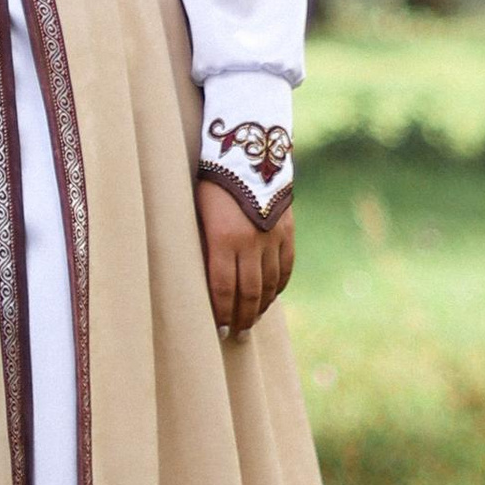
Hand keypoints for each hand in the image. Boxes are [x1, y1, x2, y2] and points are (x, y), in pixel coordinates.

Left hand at [197, 175, 292, 337]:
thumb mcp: (197, 212)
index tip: (218, 328)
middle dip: (242, 317)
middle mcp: (251, 242)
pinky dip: (279, 287)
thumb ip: (204, 246)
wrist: (246, 150)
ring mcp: (272, 237)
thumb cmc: (211, 181)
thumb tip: (204, 280)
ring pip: (269, 284)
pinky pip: (286, 267)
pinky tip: (271, 298)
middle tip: (236, 334)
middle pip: (248, 292)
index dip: (221, 312)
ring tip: (252, 321)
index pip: (222, 288)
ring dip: (261, 307)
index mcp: (224, 238)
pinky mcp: (287, 230)